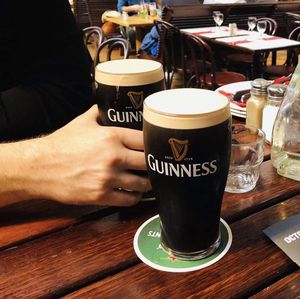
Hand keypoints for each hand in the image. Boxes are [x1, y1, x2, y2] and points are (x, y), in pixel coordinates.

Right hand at [34, 105, 150, 205]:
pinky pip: (129, 200)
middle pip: (148, 163)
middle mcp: (114, 157)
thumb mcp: (82, 122)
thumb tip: (110, 105)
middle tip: (155, 166)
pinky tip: (134, 193)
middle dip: (153, 165)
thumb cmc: (62, 143)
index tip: (156, 148)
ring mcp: (108, 178)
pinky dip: (135, 197)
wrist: (41, 166)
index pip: (145, 140)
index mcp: (112, 136)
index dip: (154, 145)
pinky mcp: (101, 195)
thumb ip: (99, 112)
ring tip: (147, 180)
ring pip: (142, 184)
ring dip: (147, 183)